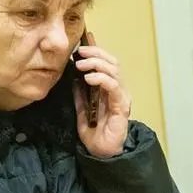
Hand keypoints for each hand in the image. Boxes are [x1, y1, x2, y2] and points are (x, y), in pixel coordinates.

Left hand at [74, 32, 131, 157]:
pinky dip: (101, 79)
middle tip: (79, 52)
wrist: (101, 152)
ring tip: (81, 65)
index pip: (105, 62)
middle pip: (112, 62)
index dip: (96, 49)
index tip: (83, 39)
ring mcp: (121, 97)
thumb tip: (71, 74)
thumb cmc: (94, 132)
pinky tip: (88, 78)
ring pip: (114, 71)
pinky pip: (114, 87)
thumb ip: (79, 91)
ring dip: (96, 64)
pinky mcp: (122, 106)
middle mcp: (118, 89)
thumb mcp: (81, 107)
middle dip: (95, 53)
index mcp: (108, 88)